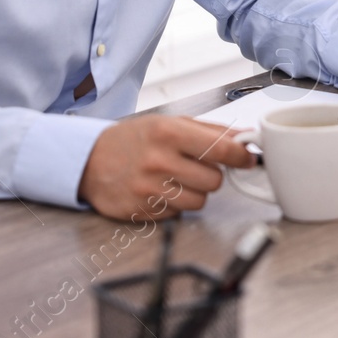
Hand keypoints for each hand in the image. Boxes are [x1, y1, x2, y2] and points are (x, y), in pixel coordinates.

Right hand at [78, 115, 256, 221]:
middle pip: (214, 180)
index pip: (222, 149)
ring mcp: (149, 190)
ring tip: (175, 178)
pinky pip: (178, 214)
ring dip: (195, 191)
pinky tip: (159, 190)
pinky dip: (175, 204)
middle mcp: (159, 161)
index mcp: (169, 133)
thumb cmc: (133, 139)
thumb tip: (245, 139)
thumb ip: (210, 131)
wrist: (89, 161)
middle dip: (211, 174)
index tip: (248, 158)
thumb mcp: (169, 123)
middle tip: (195, 166)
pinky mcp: (142, 212)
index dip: (241, 156)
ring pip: (200, 201)